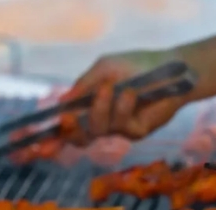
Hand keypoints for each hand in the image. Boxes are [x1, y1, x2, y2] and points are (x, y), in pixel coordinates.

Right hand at [60, 50, 190, 145]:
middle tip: (68, 117)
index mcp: (89, 107)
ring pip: (98, 130)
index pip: (68, 126)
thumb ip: (84, 85)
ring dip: (100, 109)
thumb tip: (62, 101)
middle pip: (79, 137)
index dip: (55, 135)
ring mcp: (118, 128)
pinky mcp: (136, 132)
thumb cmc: (135, 65)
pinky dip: (122, 107)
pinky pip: (121, 125)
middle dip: (71, 129)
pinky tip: (130, 93)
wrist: (171, 68)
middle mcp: (102, 120)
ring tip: (108, 88)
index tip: (44, 136)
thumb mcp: (104, 68)